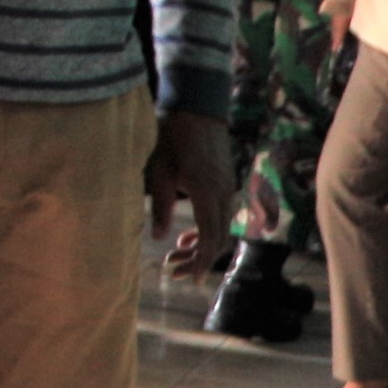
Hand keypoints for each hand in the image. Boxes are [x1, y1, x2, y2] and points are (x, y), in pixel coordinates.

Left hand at [147, 112, 240, 278]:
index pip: (209, 237)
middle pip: (218, 238)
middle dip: (198, 259)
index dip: (200, 261)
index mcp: (206, 192)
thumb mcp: (159, 171)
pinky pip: (220, 214)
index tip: (191, 279)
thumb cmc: (173, 137)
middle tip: (175, 273)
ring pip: (220, 228)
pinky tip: (186, 235)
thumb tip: (159, 237)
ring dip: (200, 245)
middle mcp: (222, 194)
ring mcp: (227, 188)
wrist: (198, 108)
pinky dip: (206, 229)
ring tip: (176, 255)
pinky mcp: (226, 183)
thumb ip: (161, 206)